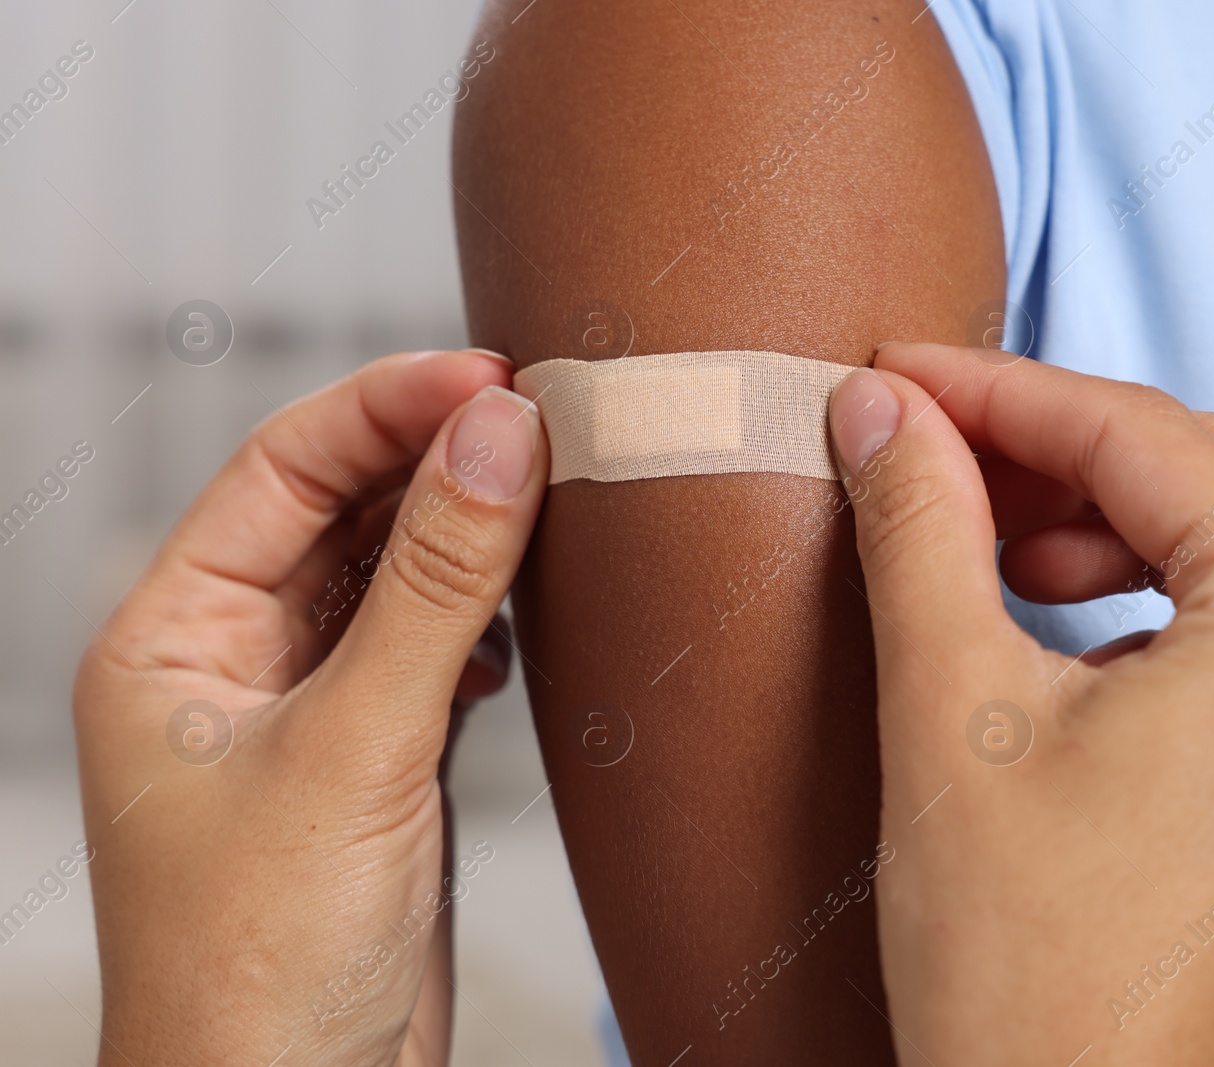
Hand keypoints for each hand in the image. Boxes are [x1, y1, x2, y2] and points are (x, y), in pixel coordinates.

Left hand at [73, 349, 547, 1066]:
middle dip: (437, 461)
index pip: (281, 471)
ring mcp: (308, 711)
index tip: (494, 375)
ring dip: (468, 536)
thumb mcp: (357, 749)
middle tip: (546, 421)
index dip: (386, 407)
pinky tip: (518, 628)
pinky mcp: (374, 761)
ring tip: (551, 498)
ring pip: (392, 577)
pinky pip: (429, 647)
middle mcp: (232, 661)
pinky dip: (481, 622)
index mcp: (171, 638)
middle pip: (340, 511)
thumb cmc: (260, 963)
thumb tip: (498, 435)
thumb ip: (434, 585)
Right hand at [828, 342, 1213, 1065]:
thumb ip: (919, 528)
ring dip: (1125, 521)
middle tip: (945, 457)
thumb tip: (883, 413)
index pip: (1144, 437)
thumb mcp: (949, 711)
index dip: (1001, 392)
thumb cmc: (1030, 972)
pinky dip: (1167, 602)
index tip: (900, 378)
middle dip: (1074, 448)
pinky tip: (1072, 640)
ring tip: (1004, 556)